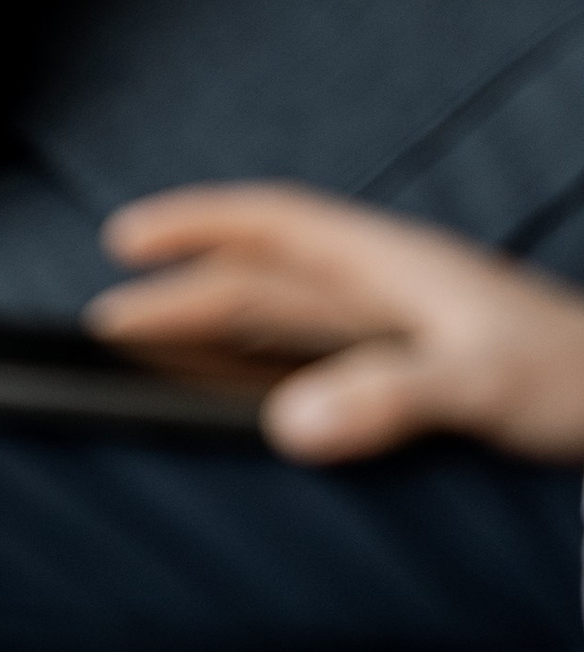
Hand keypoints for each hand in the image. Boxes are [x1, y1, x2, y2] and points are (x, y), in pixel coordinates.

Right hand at [90, 184, 583, 461]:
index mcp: (390, 265)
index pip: (272, 224)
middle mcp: (389, 288)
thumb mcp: (480, 384)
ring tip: (164, 345)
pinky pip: (323, 355)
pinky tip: (262, 394)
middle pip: (267, 277)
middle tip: (114, 320)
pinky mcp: (424, 370)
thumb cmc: (575, 378)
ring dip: (224, 324)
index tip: (126, 239)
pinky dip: (272, 364)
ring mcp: (406, 327)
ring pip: (292, 316)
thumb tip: (287, 427)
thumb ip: (385, 398)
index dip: (195, 224)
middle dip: (188, 289)